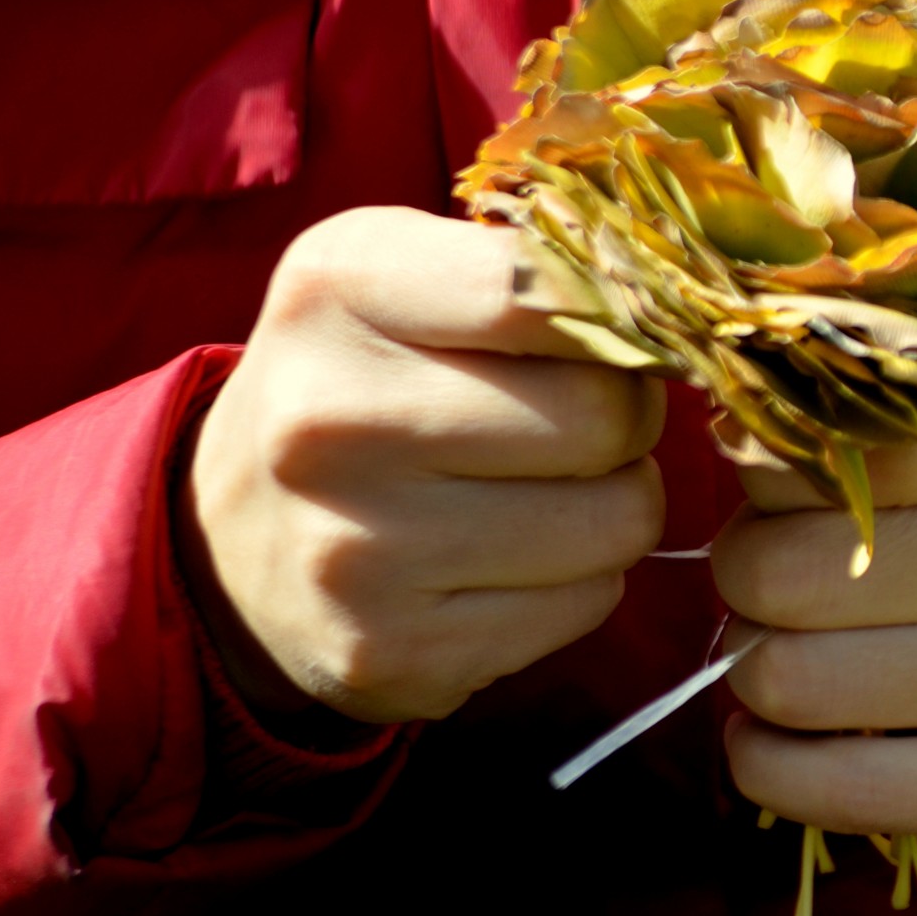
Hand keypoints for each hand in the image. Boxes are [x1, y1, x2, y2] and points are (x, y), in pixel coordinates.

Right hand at [180, 207, 666, 724]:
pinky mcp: (392, 652)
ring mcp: (353, 550)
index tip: (628, 327)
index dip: (626, 313)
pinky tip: (508, 560)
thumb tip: (683, 296)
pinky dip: (580, 579)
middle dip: (625, 416)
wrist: (233, 540)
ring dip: (614, 502)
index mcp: (337, 288)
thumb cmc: (365, 379)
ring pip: (618, 518)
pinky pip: (590, 603)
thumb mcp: (407, 277)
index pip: (552, 289)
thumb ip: (539, 263)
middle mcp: (327, 419)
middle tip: (581, 419)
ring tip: (545, 487)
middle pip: (605, 413)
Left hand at [711, 406, 916, 856]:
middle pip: (769, 564)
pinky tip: (788, 742)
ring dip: (751, 671)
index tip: (764, 479)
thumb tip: (775, 418)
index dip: (756, 461)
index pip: (816, 437)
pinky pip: (829, 788)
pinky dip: (769, 765)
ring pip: (783, 676)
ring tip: (783, 659)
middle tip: (769, 577)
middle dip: (741, 572)